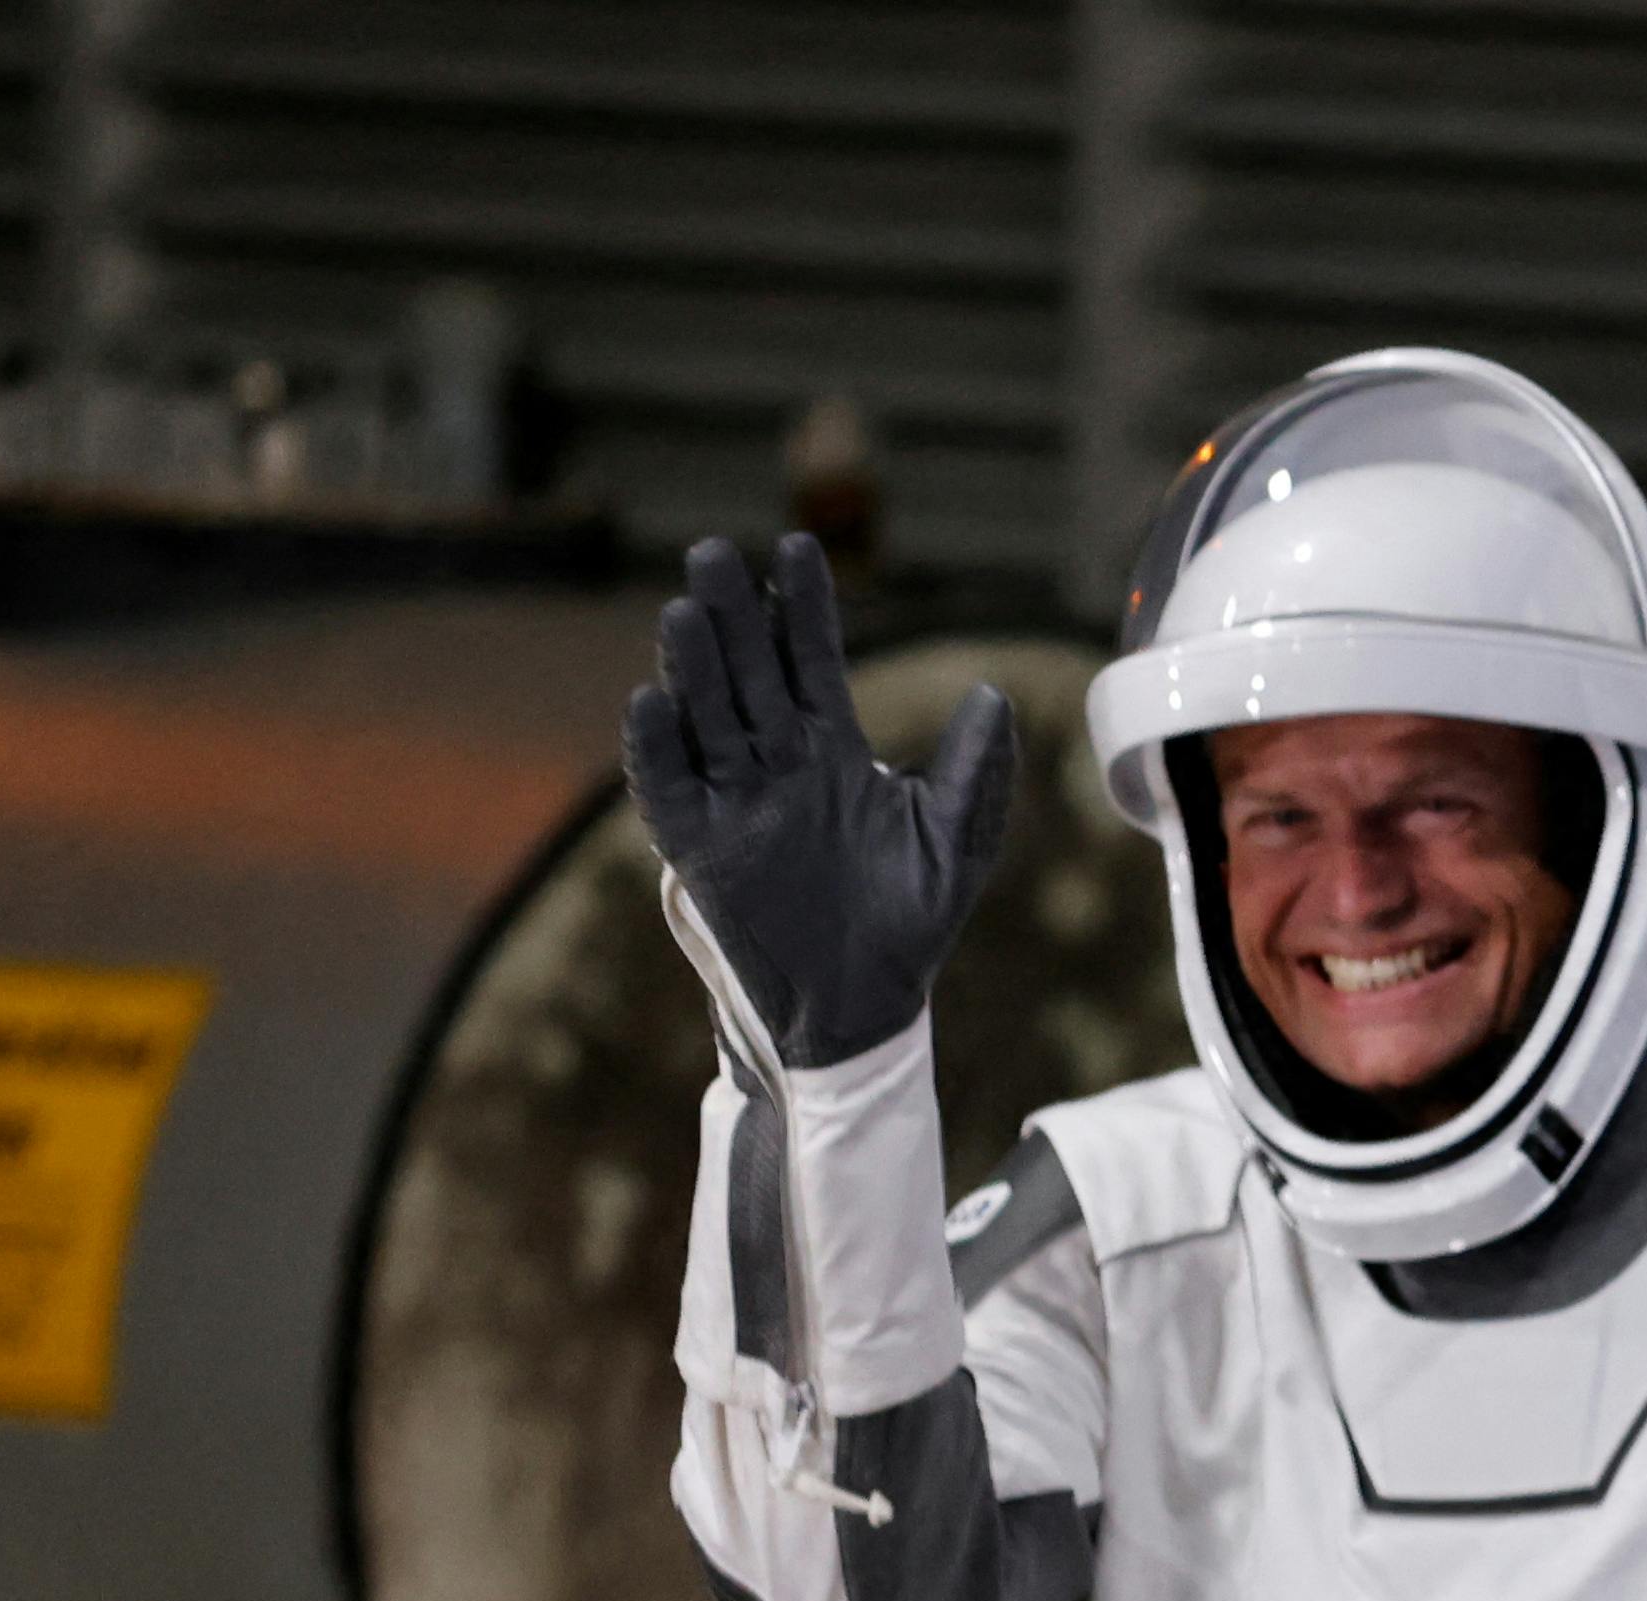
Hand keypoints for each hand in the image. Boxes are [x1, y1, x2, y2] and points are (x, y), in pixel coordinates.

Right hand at [620, 531, 1021, 1070]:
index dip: (801, 606)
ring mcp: (733, 800)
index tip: (796, 547)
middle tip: (714, 554)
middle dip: (733, 614)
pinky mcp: (699, 847)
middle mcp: (776, 763)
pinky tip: (652, 702)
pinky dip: (656, 748)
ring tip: (684, 611)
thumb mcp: (955, 846)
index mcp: (833, 750)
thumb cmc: (912, 925)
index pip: (811, 660)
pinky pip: (667, 789)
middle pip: (748, 673)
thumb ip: (975, 775)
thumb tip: (994, 696)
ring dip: (693, 665)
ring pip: (706, 716)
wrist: (867, 1007)